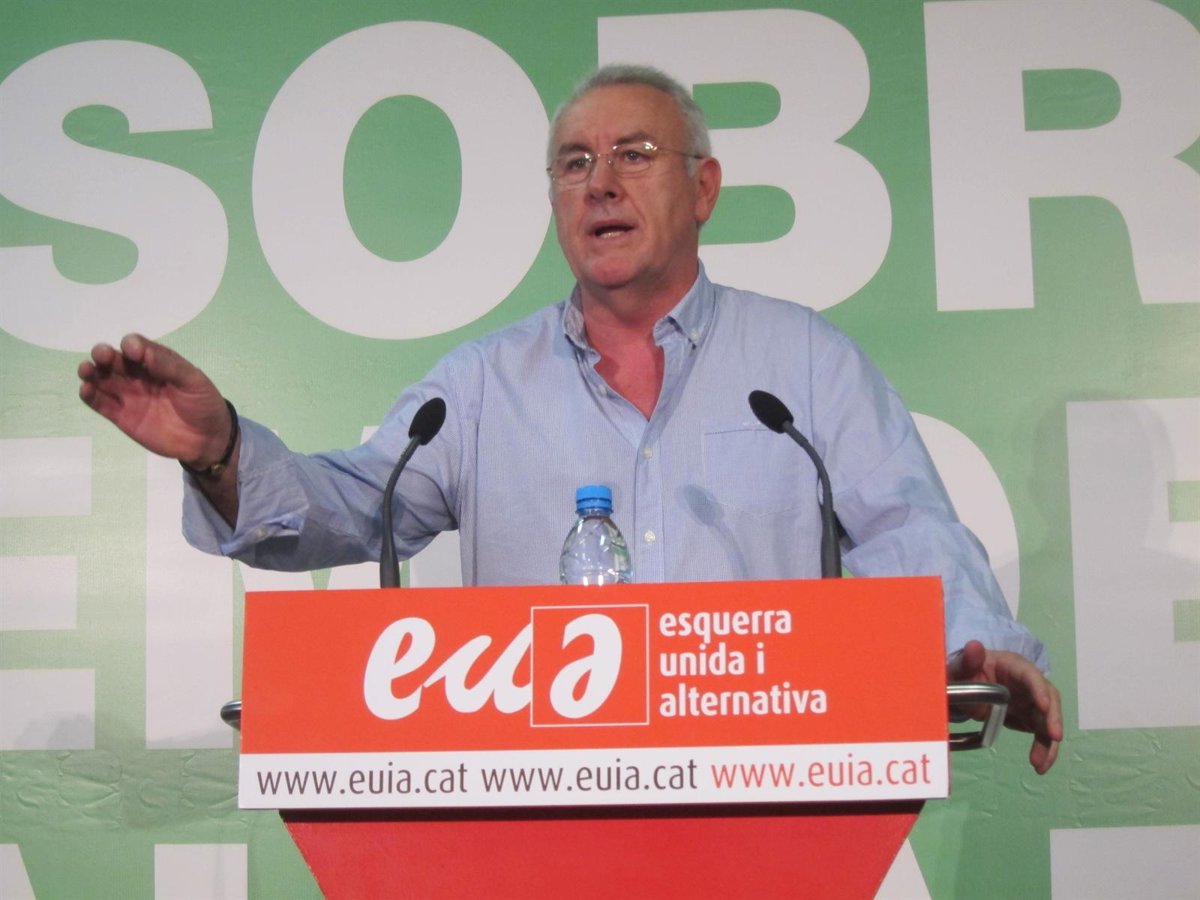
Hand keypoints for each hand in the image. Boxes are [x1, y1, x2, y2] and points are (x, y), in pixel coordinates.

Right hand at [78, 333, 231, 468]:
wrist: (207, 439)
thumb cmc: (203, 403)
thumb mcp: (193, 381)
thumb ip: (169, 367)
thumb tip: (144, 352)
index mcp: (157, 362)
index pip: (138, 347)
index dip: (132, 345)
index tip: (133, 351)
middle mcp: (138, 375)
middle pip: (115, 361)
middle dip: (105, 354)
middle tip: (102, 355)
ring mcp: (128, 395)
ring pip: (102, 380)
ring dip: (91, 372)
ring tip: (86, 370)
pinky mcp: (121, 416)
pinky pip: (102, 404)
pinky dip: (91, 396)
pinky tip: (86, 390)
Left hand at [948, 640, 1062, 773]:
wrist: (964, 686)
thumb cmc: (964, 672)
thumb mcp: (961, 668)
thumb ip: (967, 661)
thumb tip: (974, 646)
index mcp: (1013, 666)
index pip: (1030, 675)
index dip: (1038, 689)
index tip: (1043, 706)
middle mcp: (1029, 683)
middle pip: (1049, 698)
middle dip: (1053, 718)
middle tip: (1054, 737)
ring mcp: (1032, 701)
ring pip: (1048, 721)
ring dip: (1048, 743)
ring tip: (1039, 765)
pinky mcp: (1030, 718)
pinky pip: (1042, 734)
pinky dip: (1043, 750)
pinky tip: (1040, 766)